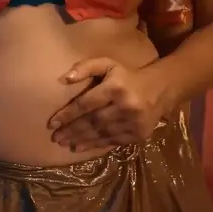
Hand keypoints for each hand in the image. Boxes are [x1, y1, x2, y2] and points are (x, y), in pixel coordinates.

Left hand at [47, 57, 168, 150]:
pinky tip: (80, 147)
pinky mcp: (138, 134)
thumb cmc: (126, 77)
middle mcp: (125, 106)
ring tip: (64, 143)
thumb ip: (85, 67)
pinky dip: (95, 145)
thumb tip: (64, 79)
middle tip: (56, 137)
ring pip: (101, 134)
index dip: (68, 114)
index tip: (52, 123)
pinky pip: (112, 141)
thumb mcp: (108, 64)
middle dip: (72, 130)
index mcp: (115, 88)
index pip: (86, 103)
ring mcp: (133, 123)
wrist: (160, 90)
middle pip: (93, 121)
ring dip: (80, 140)